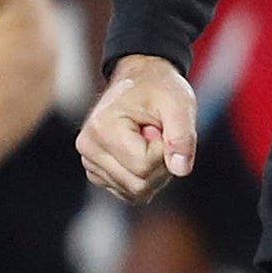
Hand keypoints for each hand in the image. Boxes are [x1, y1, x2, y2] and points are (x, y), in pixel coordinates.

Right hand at [79, 53, 198, 204]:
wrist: (141, 79)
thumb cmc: (159, 88)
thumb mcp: (179, 104)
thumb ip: (183, 136)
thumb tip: (180, 169)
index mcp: (102, 127)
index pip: (144, 166)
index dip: (164, 150)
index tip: (161, 127)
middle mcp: (88, 147)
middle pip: (138, 185)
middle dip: (160, 165)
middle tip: (160, 135)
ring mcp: (89, 161)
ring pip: (135, 192)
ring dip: (154, 172)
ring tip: (150, 140)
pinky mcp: (96, 171)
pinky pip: (129, 191)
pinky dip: (144, 177)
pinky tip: (142, 151)